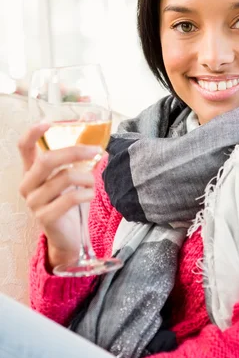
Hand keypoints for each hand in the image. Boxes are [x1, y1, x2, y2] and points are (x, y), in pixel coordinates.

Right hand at [18, 123, 100, 268]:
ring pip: (62, 179)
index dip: (33, 133)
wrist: (68, 236)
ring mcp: (34, 202)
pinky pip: (68, 200)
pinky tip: (92, 194)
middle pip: (47, 160)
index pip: (23, 147)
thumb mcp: (72, 177)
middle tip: (96, 150)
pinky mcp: (45, 218)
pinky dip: (85, 194)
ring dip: (86, 176)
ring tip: (95, 180)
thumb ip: (78, 155)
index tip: (48, 122)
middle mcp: (27, 185)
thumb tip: (93, 124)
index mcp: (31, 171)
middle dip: (74, 152)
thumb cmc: (69, 202)